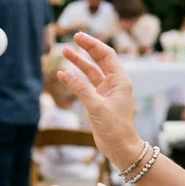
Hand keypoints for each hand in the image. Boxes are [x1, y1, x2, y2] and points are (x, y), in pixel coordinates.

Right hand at [57, 33, 140, 167]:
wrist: (121, 148)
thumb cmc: (116, 128)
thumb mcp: (97, 107)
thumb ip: (80, 89)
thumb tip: (65, 73)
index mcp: (120, 81)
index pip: (106, 55)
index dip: (92, 44)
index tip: (79, 37)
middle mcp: (114, 84)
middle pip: (98, 60)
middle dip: (85, 49)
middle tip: (72, 39)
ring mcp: (105, 93)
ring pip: (90, 72)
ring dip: (78, 63)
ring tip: (64, 53)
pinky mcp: (98, 102)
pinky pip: (85, 86)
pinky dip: (75, 80)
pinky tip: (63, 75)